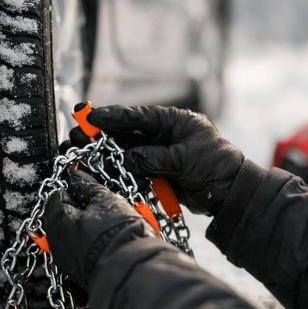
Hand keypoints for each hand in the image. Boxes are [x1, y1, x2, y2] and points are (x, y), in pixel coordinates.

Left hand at [42, 169, 150, 289]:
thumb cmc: (119, 236)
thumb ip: (88, 186)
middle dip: (78, 210)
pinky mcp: (80, 276)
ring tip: (107, 225)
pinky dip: (89, 246)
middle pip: (62, 218)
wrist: (134, 271)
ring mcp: (67, 263)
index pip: (56, 197)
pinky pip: (79, 254)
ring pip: (71, 237)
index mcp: (58, 222)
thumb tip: (76, 175)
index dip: (73, 190)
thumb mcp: (106, 201)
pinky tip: (105, 243)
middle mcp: (57, 244)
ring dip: (85, 229)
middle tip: (100, 206)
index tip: (88, 189)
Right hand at [68, 105, 244, 215]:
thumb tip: (128, 158)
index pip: (138, 116)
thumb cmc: (217, 167)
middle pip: (127, 133)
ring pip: (126, 151)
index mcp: (175, 121)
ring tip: (80, 153)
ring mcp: (160, 154)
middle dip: (102, 135)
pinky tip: (97, 169)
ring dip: (104, 153)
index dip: (113, 116)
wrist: (230, 194)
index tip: (90, 115)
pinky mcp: (157, 172)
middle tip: (77, 134)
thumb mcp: (186, 158)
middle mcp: (164, 135)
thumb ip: (155, 157)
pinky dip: (116, 170)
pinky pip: (132, 169)